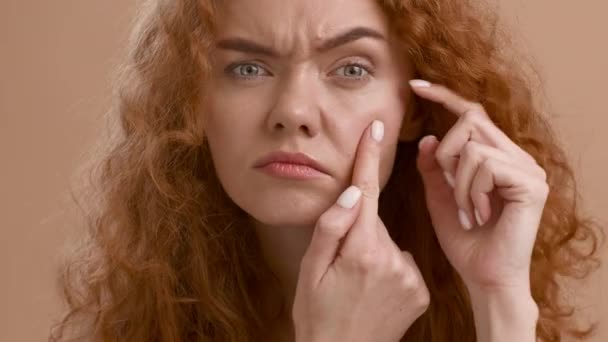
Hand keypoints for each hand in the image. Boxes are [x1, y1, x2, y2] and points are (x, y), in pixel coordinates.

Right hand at [293, 120, 428, 341]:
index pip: (368, 191)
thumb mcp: (310, 272)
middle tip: (341, 263)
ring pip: (390, 243)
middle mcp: (393, 260)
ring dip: (374, 252)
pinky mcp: (422, 292)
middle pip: (375, 222)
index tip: (375, 127)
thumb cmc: (317, 314)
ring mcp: (411, 278)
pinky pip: (405, 264)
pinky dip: (391, 269)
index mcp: (361, 250)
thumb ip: (330, 229)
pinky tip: (376, 291)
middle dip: (359, 230)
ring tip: (357, 283)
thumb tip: (353, 192)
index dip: (368, 158)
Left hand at [412, 79, 548, 292]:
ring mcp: (528, 169)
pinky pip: (485, 164)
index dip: (443, 96)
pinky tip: (478, 213)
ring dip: (458, 181)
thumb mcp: (440, 199)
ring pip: (473, 145)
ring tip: (468, 211)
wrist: (485, 278)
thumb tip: (429, 138)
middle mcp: (517, 157)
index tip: (414, 86)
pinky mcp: (531, 183)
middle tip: (450, 186)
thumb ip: (435, 168)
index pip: (472, 114)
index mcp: (497, 157)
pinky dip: (470, 190)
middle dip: (446, 152)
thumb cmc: (465, 242)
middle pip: (471, 119)